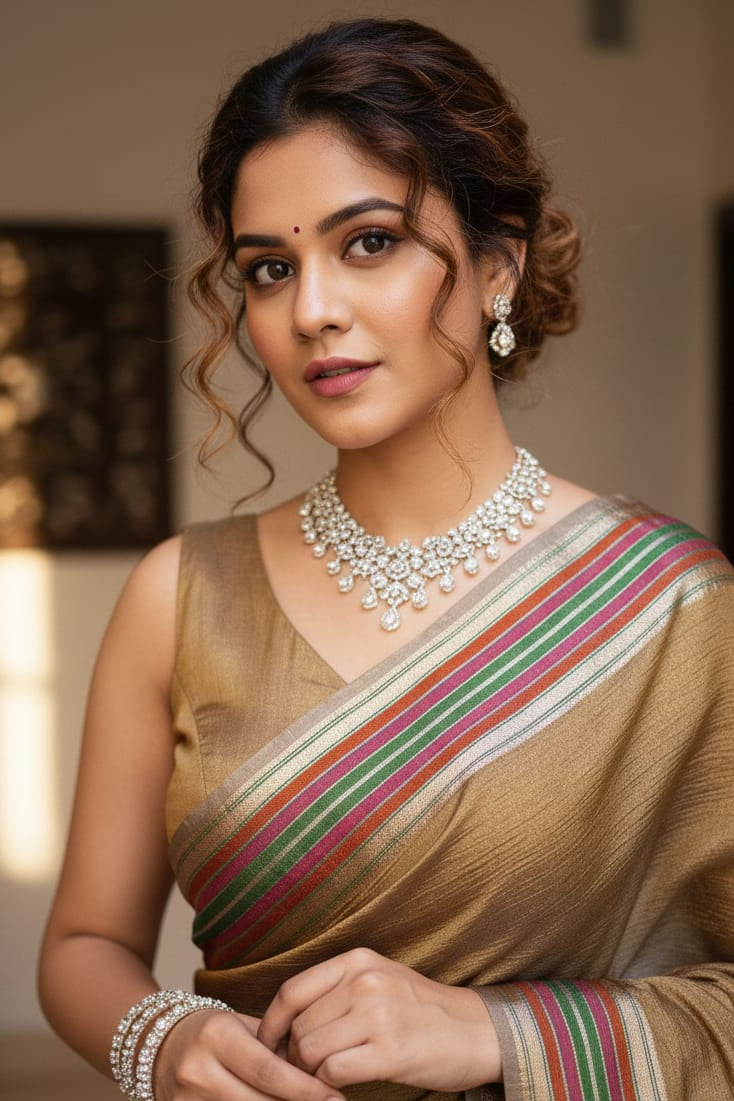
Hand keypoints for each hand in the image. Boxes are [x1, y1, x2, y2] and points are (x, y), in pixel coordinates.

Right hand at [154, 1008, 345, 1100]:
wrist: (159, 1044)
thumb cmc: (213, 1030)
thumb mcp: (242, 1025)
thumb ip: (275, 1045)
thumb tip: (320, 1070)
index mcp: (217, 1035)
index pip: (268, 1071)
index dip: (305, 1090)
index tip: (335, 1099)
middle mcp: (197, 1070)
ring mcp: (186, 1100)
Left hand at [258, 948, 500, 1091]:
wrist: (475, 1031)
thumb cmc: (420, 1009)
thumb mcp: (378, 979)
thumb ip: (336, 990)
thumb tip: (283, 1021)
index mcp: (358, 960)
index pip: (292, 991)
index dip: (271, 1023)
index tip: (266, 1044)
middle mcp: (365, 982)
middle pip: (299, 1026)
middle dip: (293, 1054)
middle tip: (303, 1070)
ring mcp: (379, 1015)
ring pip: (311, 1051)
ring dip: (309, 1073)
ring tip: (323, 1077)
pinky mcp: (390, 1052)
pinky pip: (333, 1073)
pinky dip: (328, 1085)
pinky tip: (341, 1086)